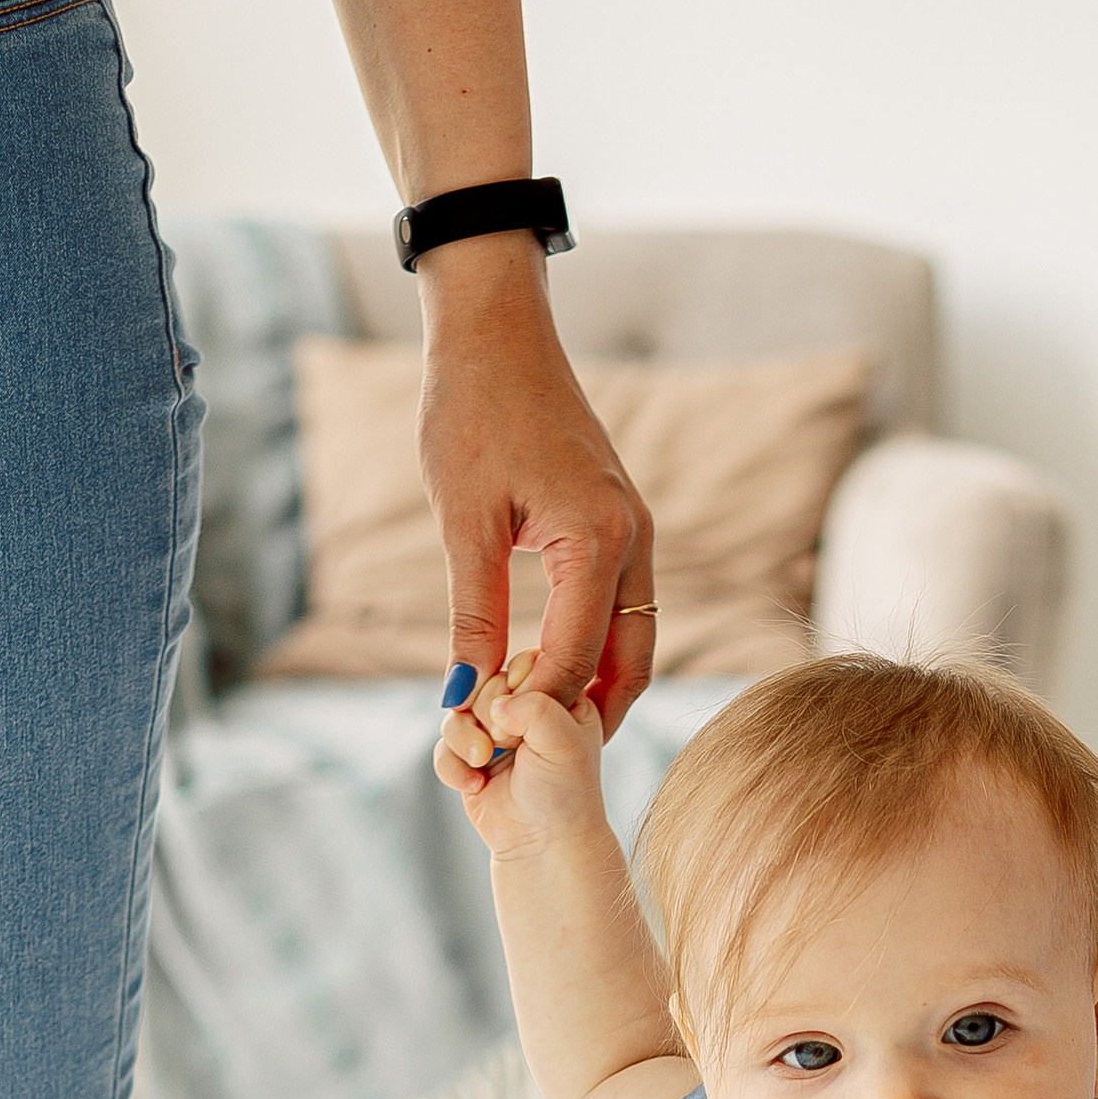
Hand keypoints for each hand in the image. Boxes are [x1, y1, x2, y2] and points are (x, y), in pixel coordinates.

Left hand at [417, 243, 657, 735]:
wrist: (497, 334)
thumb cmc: (472, 412)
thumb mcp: (462, 522)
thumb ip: (472, 617)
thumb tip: (462, 699)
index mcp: (599, 541)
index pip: (577, 661)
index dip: (535, 716)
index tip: (494, 752)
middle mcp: (634, 541)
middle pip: (629, 665)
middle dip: (587, 719)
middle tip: (535, 764)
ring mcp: (635, 531)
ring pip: (633, 640)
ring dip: (594, 688)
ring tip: (539, 729)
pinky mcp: (622, 523)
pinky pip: (622, 607)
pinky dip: (595, 648)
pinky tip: (546, 670)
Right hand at [436, 651, 614, 858]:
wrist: (545, 848)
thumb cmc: (565, 795)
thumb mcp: (562, 741)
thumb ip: (534, 706)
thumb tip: (495, 703)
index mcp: (560, 695)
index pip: (525, 661)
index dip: (517, 689)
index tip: (532, 726)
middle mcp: (527, 709)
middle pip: (484, 683)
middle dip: (490, 717)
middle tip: (511, 747)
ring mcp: (495, 733)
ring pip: (457, 711)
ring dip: (465, 739)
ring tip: (484, 762)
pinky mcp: (470, 759)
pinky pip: (442, 746)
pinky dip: (453, 766)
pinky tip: (475, 786)